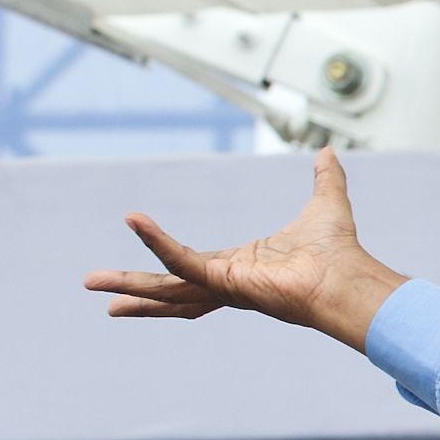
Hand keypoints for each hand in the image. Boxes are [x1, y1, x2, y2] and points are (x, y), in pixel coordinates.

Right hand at [86, 149, 405, 350]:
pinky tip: (135, 221)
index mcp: (242, 267)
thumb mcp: (326, 203)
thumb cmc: (340, 251)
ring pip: (167, 286)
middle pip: (170, 287)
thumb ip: (325, 178)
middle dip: (133, 288)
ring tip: (91, 283)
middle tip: (93, 285)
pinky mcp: (226, 282)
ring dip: (130, 284)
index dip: (165, 257)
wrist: (348, 277)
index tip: (142, 255)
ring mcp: (225, 286)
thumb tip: (329, 152)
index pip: (193, 266)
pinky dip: (158, 242)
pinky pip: (183, 261)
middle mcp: (229, 282)